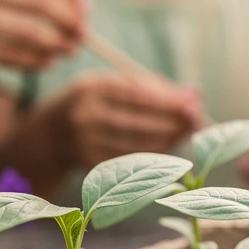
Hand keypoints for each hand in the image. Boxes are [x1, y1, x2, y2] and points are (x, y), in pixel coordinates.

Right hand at [0, 0, 86, 69]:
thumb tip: (68, 2)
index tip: (85, 7)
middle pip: (37, 0)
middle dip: (68, 19)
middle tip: (85, 33)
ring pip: (27, 30)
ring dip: (56, 43)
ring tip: (70, 50)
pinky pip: (7, 55)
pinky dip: (33, 61)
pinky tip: (46, 63)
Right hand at [59, 70, 202, 169]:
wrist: (51, 133)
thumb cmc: (94, 101)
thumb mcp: (113, 84)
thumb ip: (153, 87)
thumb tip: (195, 95)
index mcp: (91, 88)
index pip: (136, 95)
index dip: (168, 102)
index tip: (194, 104)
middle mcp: (85, 116)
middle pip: (139, 124)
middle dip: (174, 123)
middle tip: (198, 120)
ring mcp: (86, 143)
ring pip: (139, 146)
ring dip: (169, 140)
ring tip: (187, 131)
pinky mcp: (92, 164)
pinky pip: (133, 161)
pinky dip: (157, 154)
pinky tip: (170, 145)